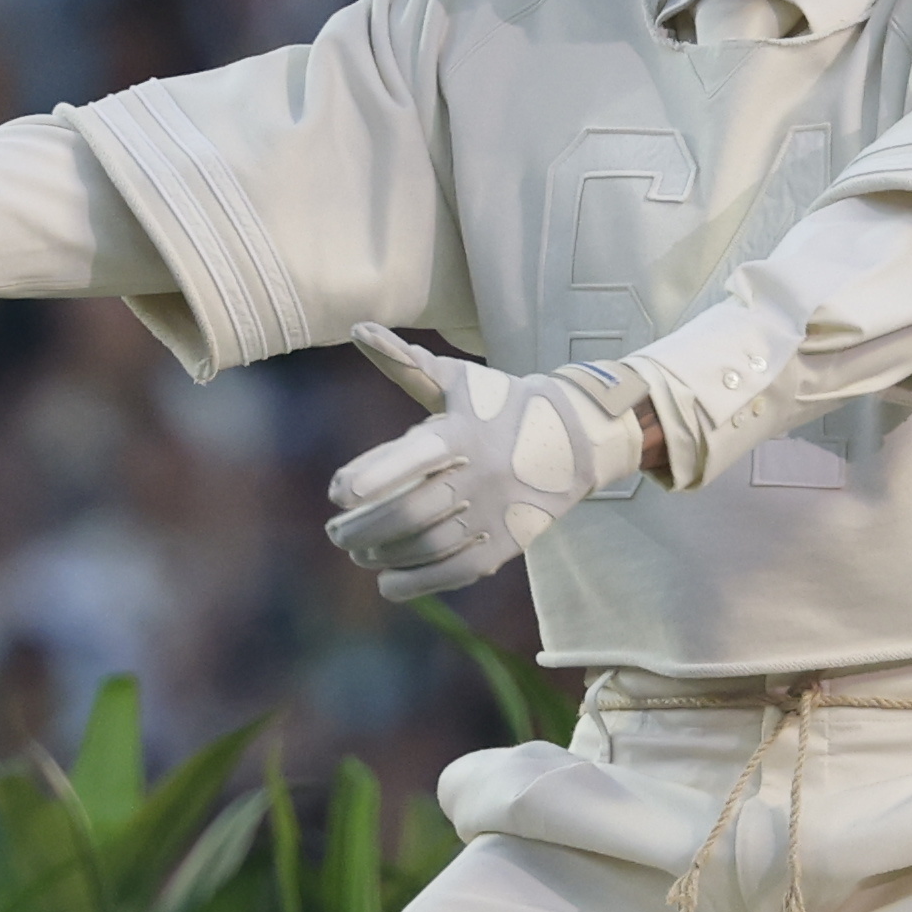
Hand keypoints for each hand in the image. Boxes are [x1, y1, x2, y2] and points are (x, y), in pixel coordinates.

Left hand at [322, 323, 649, 603]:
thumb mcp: (458, 381)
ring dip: (384, 554)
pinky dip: (417, 582)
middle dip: (364, 527)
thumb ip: (404, 363)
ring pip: (430, 545)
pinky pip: (457, 570)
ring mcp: (496, 513)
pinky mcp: (508, 543)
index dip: (373, 476)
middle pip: (412, 511)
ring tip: (358, 552)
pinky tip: (386, 583)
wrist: (577, 438)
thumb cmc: (501, 403)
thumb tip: (358, 327)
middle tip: (335, 532)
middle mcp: (480, 475)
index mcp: (464, 432)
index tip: (337, 492)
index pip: (414, 456)